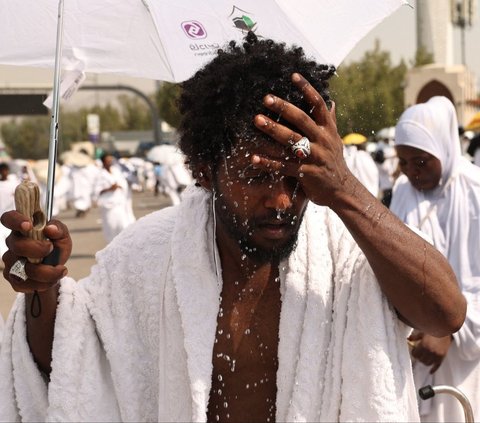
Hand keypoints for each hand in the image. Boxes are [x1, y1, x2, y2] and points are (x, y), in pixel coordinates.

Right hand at [1, 210, 71, 292]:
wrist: (56, 268)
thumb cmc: (56, 247)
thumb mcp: (62, 236)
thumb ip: (59, 229)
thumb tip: (51, 228)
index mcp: (22, 229)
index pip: (9, 219)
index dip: (15, 220)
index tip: (29, 225)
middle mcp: (13, 244)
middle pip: (17, 245)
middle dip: (37, 249)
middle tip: (51, 249)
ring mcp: (11, 262)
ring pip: (22, 268)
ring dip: (46, 271)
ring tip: (60, 270)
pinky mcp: (14, 279)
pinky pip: (25, 284)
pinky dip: (43, 283)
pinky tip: (53, 279)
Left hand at [252, 72, 354, 206]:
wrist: (341, 190)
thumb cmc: (333, 162)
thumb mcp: (335, 140)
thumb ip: (331, 121)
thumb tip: (331, 101)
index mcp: (328, 130)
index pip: (318, 105)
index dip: (307, 89)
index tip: (293, 75)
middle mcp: (323, 140)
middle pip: (302, 119)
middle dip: (283, 108)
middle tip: (266, 98)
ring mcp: (315, 157)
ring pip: (292, 141)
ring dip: (273, 130)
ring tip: (256, 120)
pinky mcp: (306, 174)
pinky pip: (284, 166)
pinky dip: (268, 162)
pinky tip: (254, 157)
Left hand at [409, 331, 452, 372]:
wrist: (445, 331)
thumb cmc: (433, 331)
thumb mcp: (422, 333)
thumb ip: (414, 337)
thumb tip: (408, 339)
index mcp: (423, 345)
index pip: (415, 354)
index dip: (414, 353)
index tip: (414, 351)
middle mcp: (429, 351)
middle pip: (421, 360)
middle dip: (419, 357)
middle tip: (419, 355)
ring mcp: (436, 355)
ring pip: (427, 363)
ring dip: (424, 362)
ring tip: (423, 359)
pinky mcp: (442, 357)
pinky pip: (437, 366)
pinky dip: (433, 370)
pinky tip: (430, 372)